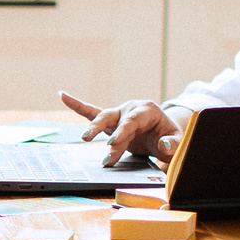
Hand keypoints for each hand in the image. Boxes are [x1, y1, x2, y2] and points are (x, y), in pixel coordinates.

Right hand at [60, 91, 178, 165]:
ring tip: (84, 137)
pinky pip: (92, 112)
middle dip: (103, 130)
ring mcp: (119, 113)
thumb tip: (164, 144)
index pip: (132, 121)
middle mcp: (131, 108)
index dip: (122, 132)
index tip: (113, 144)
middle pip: (114, 118)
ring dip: (92, 128)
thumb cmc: (170, 138)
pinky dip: (77, 105)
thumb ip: (173, 144)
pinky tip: (62, 95)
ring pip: (102, 117)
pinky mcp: (111, 120)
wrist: (166, 135)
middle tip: (94, 142)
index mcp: (147, 110)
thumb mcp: (177, 142)